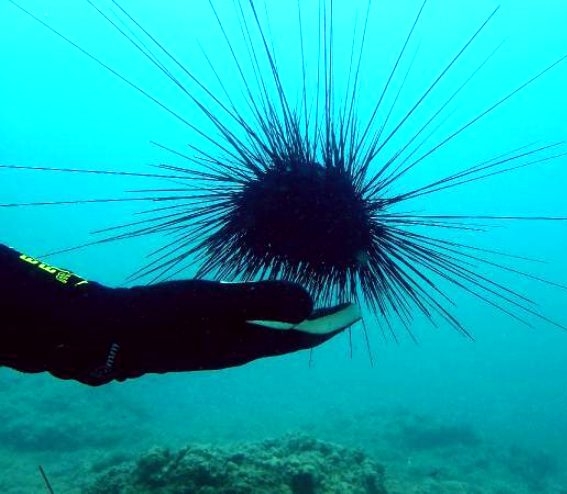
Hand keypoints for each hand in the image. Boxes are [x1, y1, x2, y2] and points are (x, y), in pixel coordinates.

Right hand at [75, 279, 360, 384]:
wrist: (113, 333)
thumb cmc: (163, 315)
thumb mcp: (214, 302)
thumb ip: (262, 300)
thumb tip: (310, 302)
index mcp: (246, 343)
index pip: (301, 337)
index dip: (330, 325)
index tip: (354, 310)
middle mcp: (239, 349)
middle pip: (290, 338)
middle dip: (319, 323)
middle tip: (343, 306)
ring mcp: (222, 345)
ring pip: (271, 334)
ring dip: (296, 320)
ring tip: (313, 305)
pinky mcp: (206, 337)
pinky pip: (251, 328)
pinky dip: (269, 316)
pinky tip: (263, 306)